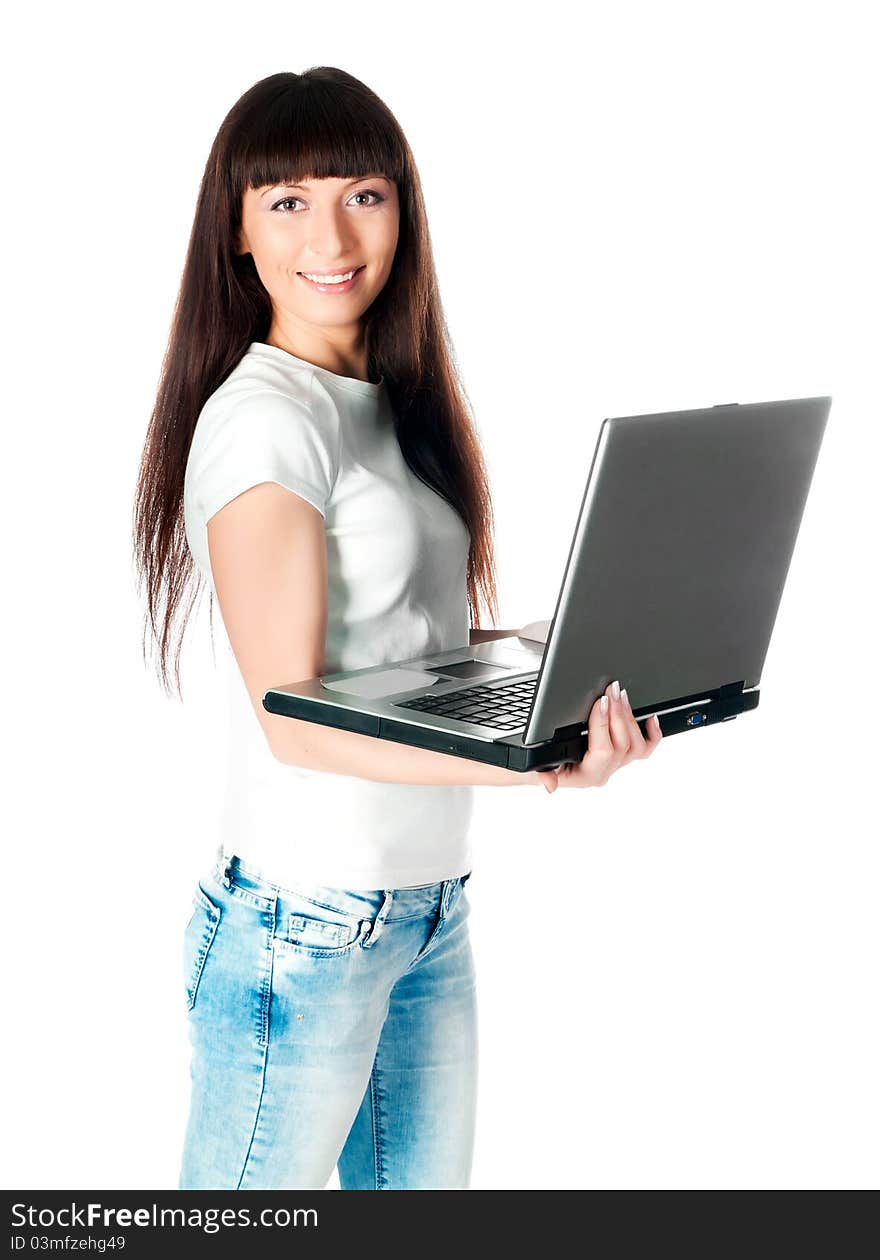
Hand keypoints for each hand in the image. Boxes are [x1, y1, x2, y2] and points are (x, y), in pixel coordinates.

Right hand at [536, 680, 662, 792]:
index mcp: (586, 775)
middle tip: (612, 690)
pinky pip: (644, 749)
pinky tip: (651, 718)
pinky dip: (652, 734)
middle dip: (618, 713)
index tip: (599, 702)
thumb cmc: (537, 763)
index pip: (603, 750)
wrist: (539, 765)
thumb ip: (541, 773)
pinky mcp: (620, 756)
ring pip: (636, 745)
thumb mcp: (533, 766)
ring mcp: (614, 764)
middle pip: (623, 744)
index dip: (603, 725)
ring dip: (630, 718)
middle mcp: (603, 771)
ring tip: (621, 696)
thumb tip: (549, 785)